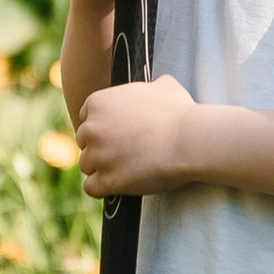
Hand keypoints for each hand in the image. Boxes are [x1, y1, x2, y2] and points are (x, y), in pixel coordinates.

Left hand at [76, 71, 205, 196]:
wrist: (189, 140)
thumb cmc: (179, 112)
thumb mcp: (163, 85)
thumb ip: (147, 87)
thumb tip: (153, 87)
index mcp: (98, 102)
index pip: (86, 118)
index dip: (103, 127)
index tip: (119, 134)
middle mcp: (91, 128)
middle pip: (84, 142)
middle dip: (101, 147)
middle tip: (124, 152)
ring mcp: (97, 155)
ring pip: (87, 166)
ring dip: (102, 168)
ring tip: (126, 168)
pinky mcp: (106, 180)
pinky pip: (91, 188)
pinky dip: (103, 188)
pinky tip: (119, 184)